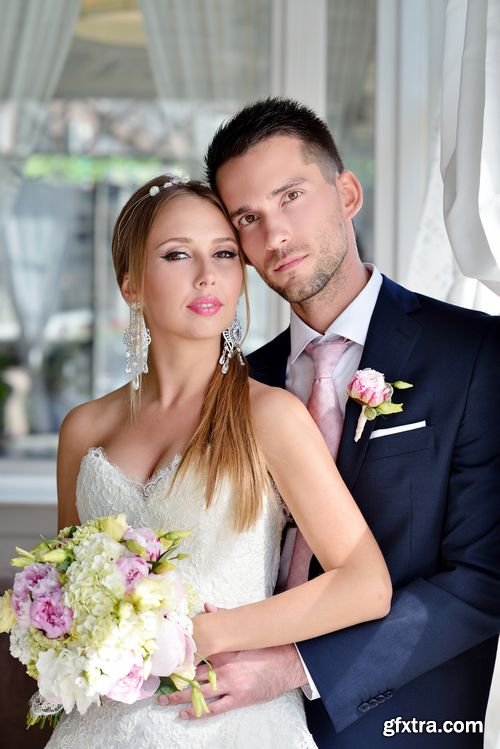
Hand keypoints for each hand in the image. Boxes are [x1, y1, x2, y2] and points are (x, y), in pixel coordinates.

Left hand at [158, 631, 307, 719]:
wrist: (287, 663)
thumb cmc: (265, 647)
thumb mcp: (244, 632)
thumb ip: (223, 619)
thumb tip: (206, 606)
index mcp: (223, 650)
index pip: (193, 655)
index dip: (176, 659)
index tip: (162, 661)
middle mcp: (222, 668)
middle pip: (191, 676)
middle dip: (172, 680)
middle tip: (156, 684)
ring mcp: (230, 685)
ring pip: (197, 694)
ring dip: (178, 698)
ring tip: (163, 701)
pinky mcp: (237, 699)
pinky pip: (212, 709)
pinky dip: (197, 712)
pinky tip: (184, 713)